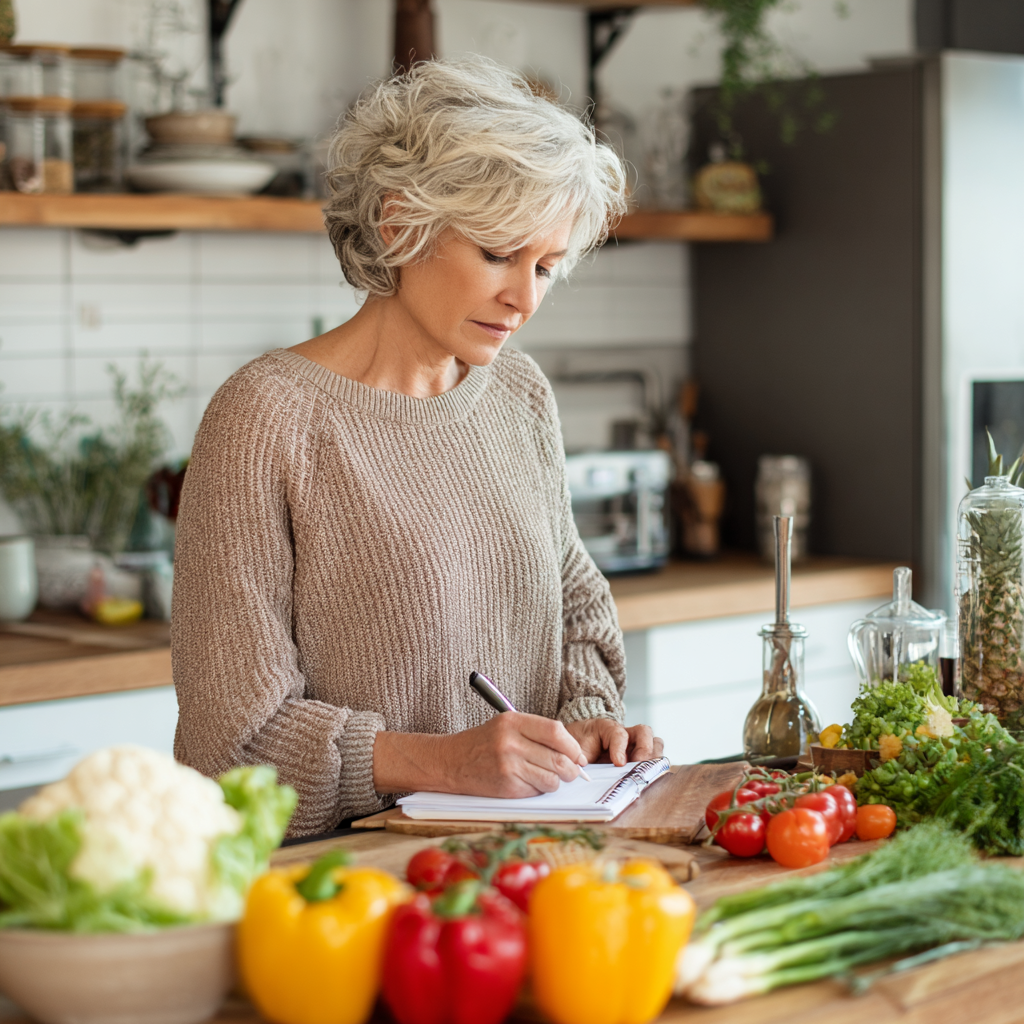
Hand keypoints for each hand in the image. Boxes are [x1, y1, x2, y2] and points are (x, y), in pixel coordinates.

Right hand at [373, 713, 588, 797]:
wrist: (450, 762)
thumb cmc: (483, 743)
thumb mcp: (506, 725)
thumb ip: (537, 733)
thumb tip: (573, 752)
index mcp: (513, 722)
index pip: (556, 732)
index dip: (573, 746)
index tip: (578, 755)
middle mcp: (511, 743)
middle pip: (558, 758)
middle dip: (571, 769)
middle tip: (572, 771)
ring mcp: (508, 766)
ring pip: (552, 779)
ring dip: (556, 781)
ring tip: (547, 777)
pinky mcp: (506, 787)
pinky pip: (537, 791)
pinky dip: (539, 790)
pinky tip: (529, 783)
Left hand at [564, 719, 664, 766]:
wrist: (576, 747)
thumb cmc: (577, 747)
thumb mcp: (575, 749)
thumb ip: (580, 756)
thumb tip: (582, 771)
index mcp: (606, 729)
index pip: (619, 733)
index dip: (620, 747)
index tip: (618, 762)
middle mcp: (625, 734)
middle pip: (644, 732)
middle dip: (644, 749)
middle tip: (638, 766)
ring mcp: (635, 746)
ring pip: (654, 742)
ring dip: (653, 757)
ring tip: (646, 772)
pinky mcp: (640, 758)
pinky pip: (655, 758)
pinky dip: (656, 767)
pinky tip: (648, 778)